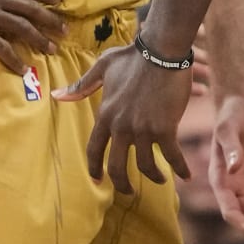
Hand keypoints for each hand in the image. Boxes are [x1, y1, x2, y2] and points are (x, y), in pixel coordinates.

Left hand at [56, 44, 193, 192]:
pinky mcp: (165, 128)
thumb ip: (82, 85)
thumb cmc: (134, 57)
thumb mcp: (103, 68)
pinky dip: (180, 168)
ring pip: (145, 165)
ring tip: (160, 179)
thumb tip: (57, 95)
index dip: (94, 167)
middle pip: (116, 166)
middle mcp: (121, 126)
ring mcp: (143, 129)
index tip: (97, 180)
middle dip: (122, 183)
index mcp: (106, 114)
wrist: (162, 52)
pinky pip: (172, 156)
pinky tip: (186, 175)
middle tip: (128, 191)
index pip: (94, 148)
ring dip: (154, 176)